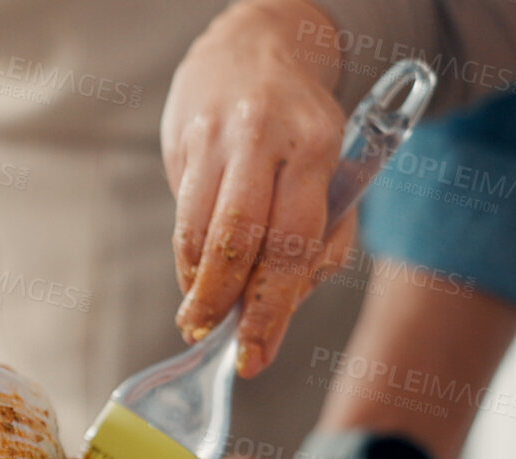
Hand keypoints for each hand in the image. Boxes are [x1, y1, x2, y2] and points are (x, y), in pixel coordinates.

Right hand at [162, 0, 354, 376]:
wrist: (255, 46)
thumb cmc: (303, 125)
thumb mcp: (334, 169)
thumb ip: (323, 238)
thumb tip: (285, 307)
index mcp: (316, 145)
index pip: (292, 240)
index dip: (271, 307)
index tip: (256, 355)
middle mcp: (262, 137)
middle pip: (236, 238)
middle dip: (223, 302)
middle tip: (215, 340)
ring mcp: (215, 137)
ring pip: (198, 232)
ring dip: (198, 286)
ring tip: (200, 317)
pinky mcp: (181, 142)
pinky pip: (182, 217)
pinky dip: (188, 259)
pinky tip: (196, 278)